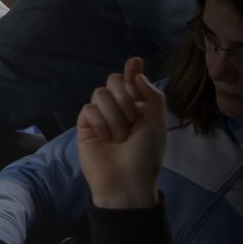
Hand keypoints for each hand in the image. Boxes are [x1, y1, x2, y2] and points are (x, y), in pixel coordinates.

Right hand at [75, 57, 164, 209]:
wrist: (126, 181)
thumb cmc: (145, 155)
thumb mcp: (157, 123)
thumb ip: (152, 95)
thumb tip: (137, 73)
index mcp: (139, 107)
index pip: (132, 81)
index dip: (132, 69)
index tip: (135, 61)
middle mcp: (119, 108)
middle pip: (114, 80)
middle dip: (124, 95)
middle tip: (131, 117)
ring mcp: (101, 117)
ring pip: (100, 93)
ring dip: (114, 113)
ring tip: (120, 136)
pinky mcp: (85, 126)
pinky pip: (88, 109)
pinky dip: (100, 122)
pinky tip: (106, 138)